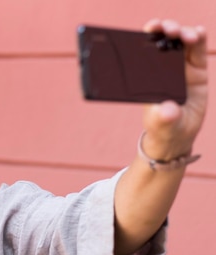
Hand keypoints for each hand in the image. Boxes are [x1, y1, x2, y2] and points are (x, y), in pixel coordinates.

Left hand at [142, 19, 207, 159]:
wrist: (178, 135)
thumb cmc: (162, 127)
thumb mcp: (161, 123)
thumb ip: (164, 116)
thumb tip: (168, 111)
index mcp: (149, 75)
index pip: (145, 49)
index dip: (148, 34)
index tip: (152, 28)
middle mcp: (164, 68)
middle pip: (165, 40)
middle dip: (167, 29)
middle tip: (171, 31)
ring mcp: (181, 67)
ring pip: (183, 41)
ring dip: (185, 33)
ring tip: (189, 37)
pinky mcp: (197, 71)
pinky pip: (198, 50)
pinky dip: (200, 38)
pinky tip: (199, 33)